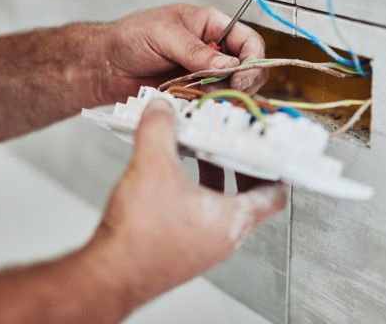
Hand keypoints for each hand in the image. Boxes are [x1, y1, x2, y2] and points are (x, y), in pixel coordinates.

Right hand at [85, 99, 286, 306]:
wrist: (108, 275)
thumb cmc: (138, 238)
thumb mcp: (152, 166)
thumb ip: (160, 130)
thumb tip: (162, 109)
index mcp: (231, 221)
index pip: (274, 196)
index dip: (278, 169)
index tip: (274, 151)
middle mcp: (222, 239)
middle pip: (249, 199)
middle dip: (241, 167)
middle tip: (235, 144)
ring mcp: (202, 248)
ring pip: (221, 208)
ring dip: (215, 179)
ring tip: (201, 154)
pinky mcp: (181, 252)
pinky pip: (199, 218)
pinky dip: (195, 195)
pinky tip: (172, 180)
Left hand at [100, 4, 267, 100]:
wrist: (105, 65)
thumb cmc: (129, 37)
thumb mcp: (164, 35)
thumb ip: (196, 51)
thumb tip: (227, 64)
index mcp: (211, 25)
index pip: (248, 41)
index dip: (252, 60)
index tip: (241, 77)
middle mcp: (214, 50)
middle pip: (248, 69)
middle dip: (242, 82)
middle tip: (228, 92)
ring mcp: (205, 74)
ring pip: (232, 90)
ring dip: (222, 96)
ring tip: (202, 95)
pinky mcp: (194, 94)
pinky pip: (211, 103)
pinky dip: (207, 106)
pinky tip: (192, 102)